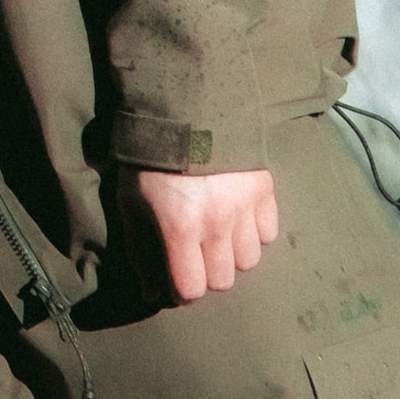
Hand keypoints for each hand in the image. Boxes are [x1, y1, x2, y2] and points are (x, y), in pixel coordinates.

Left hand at [121, 166, 279, 303]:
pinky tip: (236, 219)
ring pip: (249, 260)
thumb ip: (141, 250)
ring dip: (231, 257)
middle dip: (205, 276)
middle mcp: (217, 222)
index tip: (174, 283)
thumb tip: (151, 292)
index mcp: (180, 226)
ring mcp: (245, 206)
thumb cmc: (149, 158)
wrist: (185, 106)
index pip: (191, 288)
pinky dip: (253, 234)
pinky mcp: (265, 190)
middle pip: (223, 280)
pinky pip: (268, 233)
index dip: (180, 293)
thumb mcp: (131, 202)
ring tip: (216, 238)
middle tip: (193, 259)